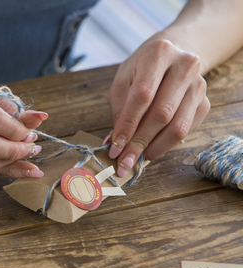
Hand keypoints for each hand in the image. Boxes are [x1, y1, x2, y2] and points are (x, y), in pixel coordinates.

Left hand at [107, 39, 210, 176]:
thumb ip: (119, 109)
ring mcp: (199, 85)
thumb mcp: (123, 80)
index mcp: (159, 53)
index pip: (143, 95)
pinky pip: (186, 131)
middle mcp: (185, 66)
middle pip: (162, 113)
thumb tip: (114, 143)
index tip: (115, 146)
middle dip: (139, 142)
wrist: (174, 56)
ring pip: (178, 126)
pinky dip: (165, 144)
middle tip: (123, 161)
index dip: (128, 124)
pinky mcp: (205, 103)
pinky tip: (150, 148)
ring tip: (135, 159)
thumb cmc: (141, 70)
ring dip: (153, 148)